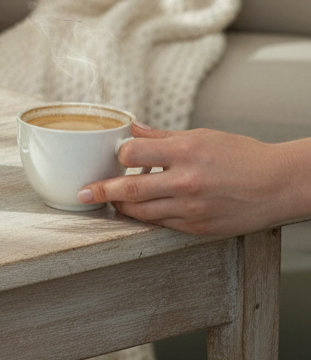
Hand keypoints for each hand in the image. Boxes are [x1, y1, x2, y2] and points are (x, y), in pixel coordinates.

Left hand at [79, 122, 306, 236]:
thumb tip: (133, 130)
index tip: (112, 156)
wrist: (277, 184)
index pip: (133, 153)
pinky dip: (147, 217)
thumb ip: (163, 136)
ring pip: (142, 212)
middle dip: (101, 190)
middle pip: (130, 188)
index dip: (118, 154)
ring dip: (122, 207)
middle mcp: (185, 181)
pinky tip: (140, 210)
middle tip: (83, 193)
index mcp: (185, 151)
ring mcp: (191, 209)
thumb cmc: (241, 155)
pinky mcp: (198, 229)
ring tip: (110, 201)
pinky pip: (162, 224)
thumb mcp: (202, 136)